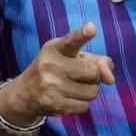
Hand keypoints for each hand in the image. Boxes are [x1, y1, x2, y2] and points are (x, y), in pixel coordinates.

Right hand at [1, 22, 115, 121]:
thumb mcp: (73, 58)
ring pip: (92, 92)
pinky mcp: (53, 104)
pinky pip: (85, 107)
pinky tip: (65, 100)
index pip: (71, 40)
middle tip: (74, 77)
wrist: (25, 93)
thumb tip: (110, 80)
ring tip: (68, 88)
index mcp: (55, 48)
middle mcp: (50, 64)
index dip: (82, 34)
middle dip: (91, 77)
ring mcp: (50, 85)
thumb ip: (98, 62)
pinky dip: (80, 105)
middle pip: (94, 73)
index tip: (91, 28)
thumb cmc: (56, 71)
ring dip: (86, 92)